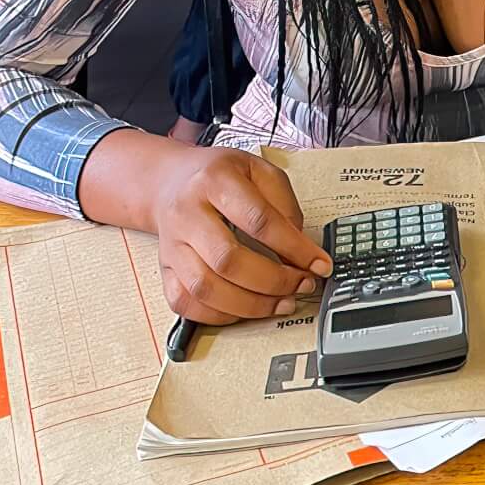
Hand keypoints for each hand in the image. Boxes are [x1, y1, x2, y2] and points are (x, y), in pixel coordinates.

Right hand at [146, 143, 332, 325]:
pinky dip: (219, 314)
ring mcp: (172, 245)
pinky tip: (245, 308)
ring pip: (205, 288)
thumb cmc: (218, 176)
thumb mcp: (259, 170)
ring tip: (281, 302)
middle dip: (273, 281)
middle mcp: (187, 213)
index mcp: (215, 181)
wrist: (170, 181)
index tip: (319, 264)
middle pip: (228, 260)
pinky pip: (185, 303)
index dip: (294, 248)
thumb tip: (300, 248)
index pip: (258, 220)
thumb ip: (284, 203)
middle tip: (301, 285)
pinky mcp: (165, 269)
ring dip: (250, 305)